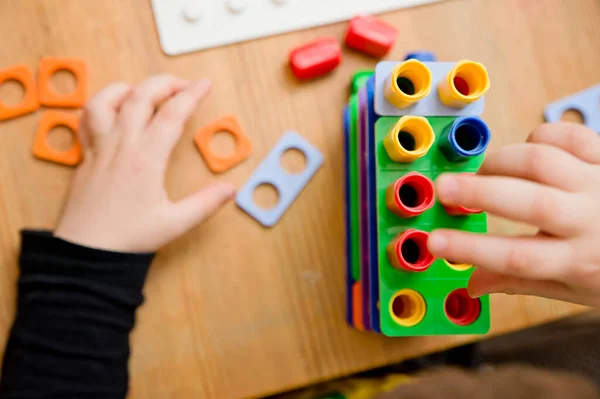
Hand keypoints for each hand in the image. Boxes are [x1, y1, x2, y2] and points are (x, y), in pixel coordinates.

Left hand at [54, 75, 234, 252]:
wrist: (86, 252)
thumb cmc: (129, 238)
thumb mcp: (174, 223)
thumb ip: (205, 204)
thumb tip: (231, 189)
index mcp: (147, 159)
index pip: (172, 116)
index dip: (191, 95)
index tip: (205, 84)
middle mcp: (122, 145)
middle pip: (141, 97)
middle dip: (165, 83)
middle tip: (184, 85)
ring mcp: (100, 147)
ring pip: (107, 100)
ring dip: (129, 88)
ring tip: (146, 92)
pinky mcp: (86, 155)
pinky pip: (87, 119)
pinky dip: (100, 105)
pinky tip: (114, 109)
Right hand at [427, 123, 599, 306]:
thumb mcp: (575, 289)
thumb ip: (520, 282)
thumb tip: (472, 284)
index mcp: (579, 261)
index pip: (515, 258)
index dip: (470, 249)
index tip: (435, 242)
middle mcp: (590, 220)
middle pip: (525, 201)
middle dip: (476, 192)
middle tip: (445, 189)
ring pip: (541, 161)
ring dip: (501, 162)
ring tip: (483, 171)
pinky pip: (570, 135)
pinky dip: (540, 136)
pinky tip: (528, 151)